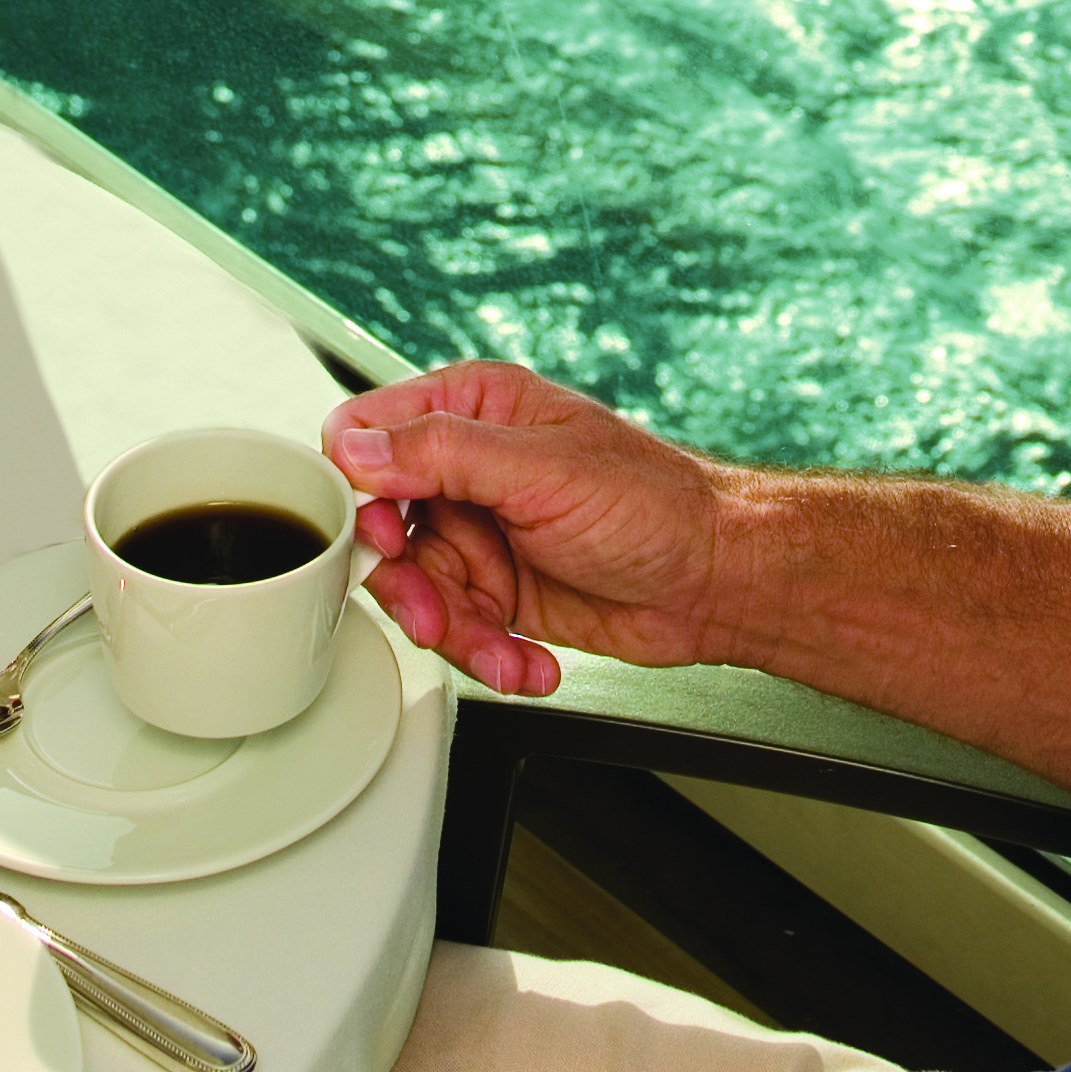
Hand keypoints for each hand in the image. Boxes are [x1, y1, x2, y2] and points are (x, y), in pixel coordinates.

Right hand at [321, 360, 734, 697]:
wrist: (715, 580)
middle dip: (411, 585)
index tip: (387, 538)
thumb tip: (354, 448)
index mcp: (473, 409)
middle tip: (438, 616)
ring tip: (503, 651)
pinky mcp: (499, 589)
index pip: (367, 435)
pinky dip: (488, 655)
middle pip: (382, 528)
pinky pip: (458, 628)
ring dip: (457, 633)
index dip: (361, 492)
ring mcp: (482, 531)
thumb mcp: (541, 470)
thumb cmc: (655, 503)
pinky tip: (529, 662)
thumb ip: (443, 454)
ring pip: (417, 589)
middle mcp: (468, 467)